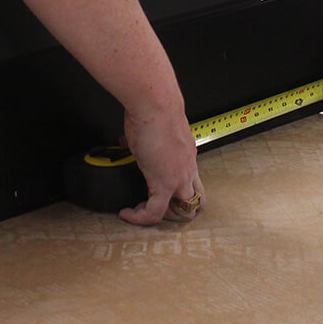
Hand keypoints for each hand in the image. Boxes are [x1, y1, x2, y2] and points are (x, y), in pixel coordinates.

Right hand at [117, 105, 202, 225]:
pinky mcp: (165, 183)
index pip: (191, 183)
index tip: (156, 190)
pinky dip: (140, 218)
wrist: (156, 106)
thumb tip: (129, 141)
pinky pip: (155, 212)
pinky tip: (127, 213)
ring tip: (142, 213)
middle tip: (156, 208)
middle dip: (175, 212)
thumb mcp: (153, 132)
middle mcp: (188, 169)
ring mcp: (179, 178)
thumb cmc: (155, 111)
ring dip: (163, 217)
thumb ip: (146, 141)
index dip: (176, 193)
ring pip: (183, 212)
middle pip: (195, 203)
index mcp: (187, 157)